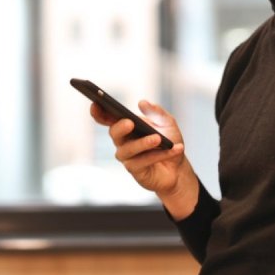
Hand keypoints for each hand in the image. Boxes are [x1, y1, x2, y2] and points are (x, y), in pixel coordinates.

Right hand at [91, 100, 198, 218]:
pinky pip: (144, 162)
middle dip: (120, 127)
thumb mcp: (167, 123)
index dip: (99, 112)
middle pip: (114, 134)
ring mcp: (127, 158)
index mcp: (126, 127)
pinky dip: (160, 154)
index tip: (95, 103)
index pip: (107, 119)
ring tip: (157, 139)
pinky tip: (175, 149)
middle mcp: (123, 142)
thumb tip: (142, 102)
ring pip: (128, 150)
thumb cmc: (169, 142)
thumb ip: (156, 112)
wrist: (178, 167)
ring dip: (143, 143)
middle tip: (129, 122)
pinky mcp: (136, 171)